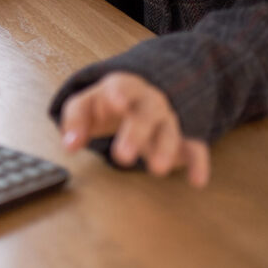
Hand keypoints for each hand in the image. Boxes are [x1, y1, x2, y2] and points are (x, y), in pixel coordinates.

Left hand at [59, 72, 210, 187]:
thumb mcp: (83, 106)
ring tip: (157, 170)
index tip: (116, 102)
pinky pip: (194, 148)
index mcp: (123, 88)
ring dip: (164, 149)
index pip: (123, 86)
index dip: (120, 94)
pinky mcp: (181, 138)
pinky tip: (197, 180)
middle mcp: (149, 102)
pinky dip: (198, 163)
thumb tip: (70, 145)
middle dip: (136, 133)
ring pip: (170, 131)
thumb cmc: (104, 105)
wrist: (133, 99)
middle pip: (147, 113)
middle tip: (122, 156)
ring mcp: (167, 119)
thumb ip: (75, 122)